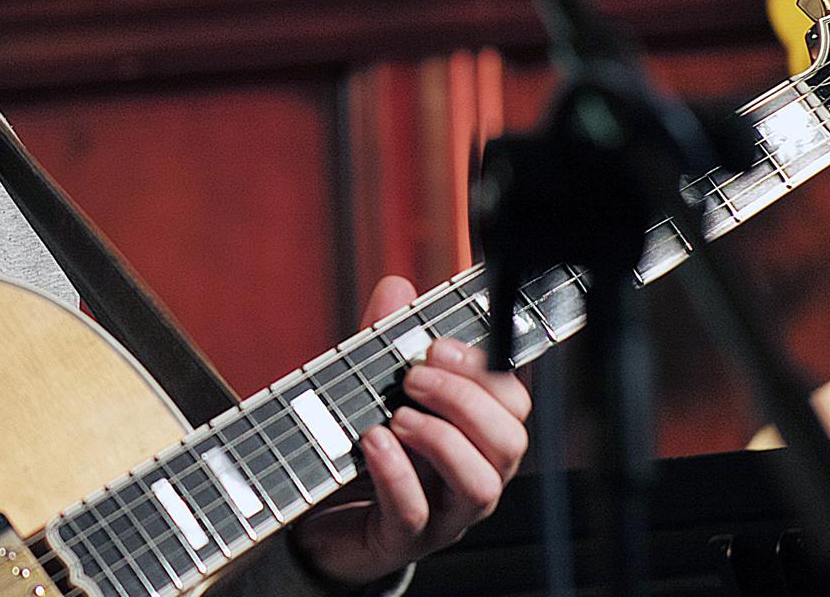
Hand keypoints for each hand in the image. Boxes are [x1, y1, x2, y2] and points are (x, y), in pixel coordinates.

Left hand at [288, 275, 530, 587]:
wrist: (317, 518)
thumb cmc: (360, 450)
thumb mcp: (369, 385)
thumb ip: (384, 340)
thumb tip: (399, 288)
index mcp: (472, 436)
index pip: (513, 403)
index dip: (486, 371)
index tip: (438, 345)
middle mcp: (470, 476)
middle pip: (510, 442)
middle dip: (465, 399)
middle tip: (414, 378)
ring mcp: (443, 514)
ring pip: (481, 484)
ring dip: (441, 439)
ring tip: (397, 416)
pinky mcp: (403, 540)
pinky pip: (417, 515)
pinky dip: (398, 475)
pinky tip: (374, 444)